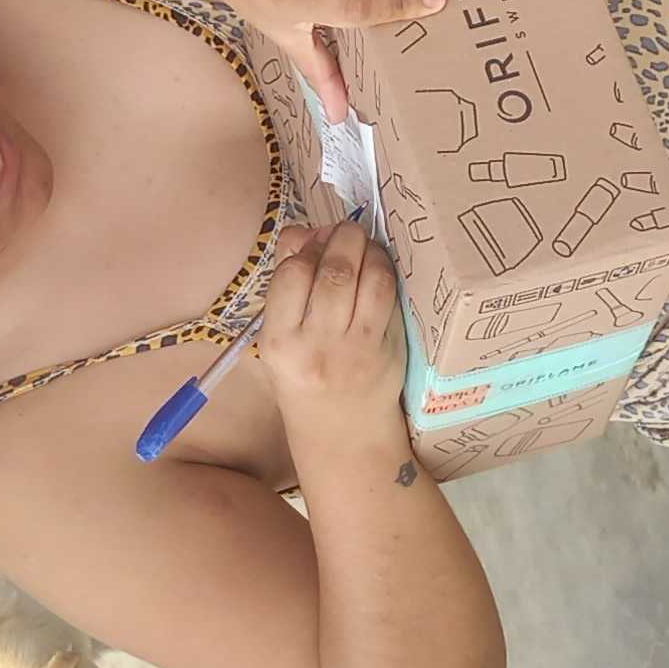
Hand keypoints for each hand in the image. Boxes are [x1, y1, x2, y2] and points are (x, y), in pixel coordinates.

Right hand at [254, 218, 407, 448]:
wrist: (343, 435)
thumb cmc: (304, 381)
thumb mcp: (280, 341)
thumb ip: (286, 287)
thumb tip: (301, 232)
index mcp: (278, 343)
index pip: (291, 275)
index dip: (305, 247)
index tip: (312, 244)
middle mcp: (316, 345)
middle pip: (334, 271)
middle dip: (341, 238)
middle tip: (344, 231)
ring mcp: (356, 348)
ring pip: (368, 278)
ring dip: (367, 249)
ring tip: (362, 244)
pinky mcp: (388, 349)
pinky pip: (390, 297)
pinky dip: (385, 271)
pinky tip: (378, 267)